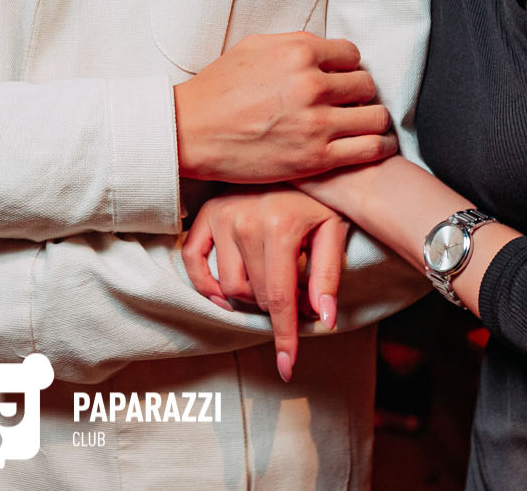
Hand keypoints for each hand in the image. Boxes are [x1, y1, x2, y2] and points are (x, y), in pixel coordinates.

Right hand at [173, 33, 395, 182]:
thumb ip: (294, 43)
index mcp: (299, 52)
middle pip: (367, 84)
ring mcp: (317, 123)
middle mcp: (312, 84)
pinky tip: (372, 144)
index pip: (353, 55)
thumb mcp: (253, 47)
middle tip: (347, 103)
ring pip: (376, 116)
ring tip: (362, 123)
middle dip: (359, 93)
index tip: (339, 79)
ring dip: (371, 119)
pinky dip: (378, 146)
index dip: (347, 67)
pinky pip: (370, 149)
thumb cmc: (217, 90)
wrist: (191, 133)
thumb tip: (325, 48)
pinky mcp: (317, 158)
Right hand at [181, 188, 347, 381]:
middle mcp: (245, 220)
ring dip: (250, 298)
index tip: (287, 367)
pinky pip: (192, 259)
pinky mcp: (206, 213)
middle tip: (298, 301)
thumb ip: (328, 276)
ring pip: (228, 285)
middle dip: (277, 310)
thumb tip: (323, 320)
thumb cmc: (319, 199)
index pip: (280, 297)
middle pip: (254, 296)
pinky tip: (224, 293)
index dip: (285, 336)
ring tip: (272, 286)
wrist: (298, 159)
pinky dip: (206, 283)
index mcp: (280, 226)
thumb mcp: (334, 231)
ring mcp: (221, 215)